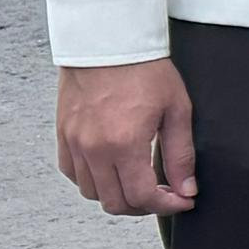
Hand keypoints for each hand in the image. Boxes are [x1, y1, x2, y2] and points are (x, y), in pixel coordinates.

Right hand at [58, 60, 197, 216]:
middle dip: (144, 206)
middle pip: (115, 203)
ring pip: (92, 192)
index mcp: (124, 144)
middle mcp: (93, 149)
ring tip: (140, 183)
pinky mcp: (62, 135)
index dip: (167, 206)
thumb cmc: (144, 70)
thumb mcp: (176, 110)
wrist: (107, 42)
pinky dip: (92, 180)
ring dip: (117, 195)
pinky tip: (112, 170)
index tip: (182, 201)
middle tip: (163, 195)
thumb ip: (180, 155)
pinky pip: (72, 173)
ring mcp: (74, 143)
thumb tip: (186, 189)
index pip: (142, 197)